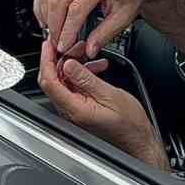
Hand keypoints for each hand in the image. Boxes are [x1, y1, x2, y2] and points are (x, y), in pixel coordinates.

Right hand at [33, 0, 156, 58]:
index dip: (67, 31)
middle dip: (54, 26)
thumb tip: (89, 49)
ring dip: (45, 17)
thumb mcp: (124, 17)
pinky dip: (41, 6)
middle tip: (57, 44)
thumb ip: (104, 34)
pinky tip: (48, 19)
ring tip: (53, 33)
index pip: (76, 9)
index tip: (64, 46)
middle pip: (56, 1)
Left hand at [37, 40, 168, 169]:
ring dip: (73, 64)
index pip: (50, 82)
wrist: (138, 139)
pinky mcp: (80, 108)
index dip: (46, 60)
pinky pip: (74, 87)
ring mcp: (74, 110)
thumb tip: (67, 64)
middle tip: (72, 45)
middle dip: (59, 58)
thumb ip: (86, 79)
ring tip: (87, 53)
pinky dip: (81, 74)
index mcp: (75, 109)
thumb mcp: (110, 95)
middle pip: (53, 80)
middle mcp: (70, 111)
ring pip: (63, 81)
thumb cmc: (129, 124)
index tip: (49, 44)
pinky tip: (94, 67)